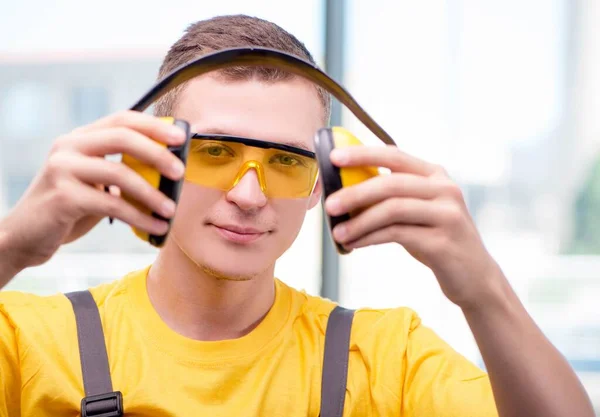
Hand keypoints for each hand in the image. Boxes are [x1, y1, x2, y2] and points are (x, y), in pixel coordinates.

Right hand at [0, 111, 186, 270]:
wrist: (26, 236)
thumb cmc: (70, 209)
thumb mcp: (97, 183)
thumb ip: (123, 170)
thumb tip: (170, 170)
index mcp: (80, 138)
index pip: (122, 119)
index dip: (154, 125)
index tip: (180, 137)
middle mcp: (69, 146)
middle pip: (122, 138)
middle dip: (156, 153)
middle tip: (179, 172)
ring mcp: (62, 169)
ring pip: (119, 174)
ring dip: (151, 194)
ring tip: (171, 210)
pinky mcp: (62, 196)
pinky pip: (111, 204)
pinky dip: (139, 217)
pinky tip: (155, 226)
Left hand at [324, 144, 502, 308]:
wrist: (474, 276)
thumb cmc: (436, 239)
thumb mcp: (418, 211)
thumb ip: (392, 196)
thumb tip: (344, 190)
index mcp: (435, 175)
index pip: (395, 155)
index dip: (363, 154)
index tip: (333, 157)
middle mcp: (444, 189)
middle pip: (391, 184)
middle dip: (355, 193)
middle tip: (329, 205)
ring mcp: (447, 215)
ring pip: (393, 210)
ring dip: (359, 222)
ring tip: (337, 233)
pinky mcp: (443, 242)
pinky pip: (397, 234)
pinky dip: (370, 238)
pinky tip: (354, 244)